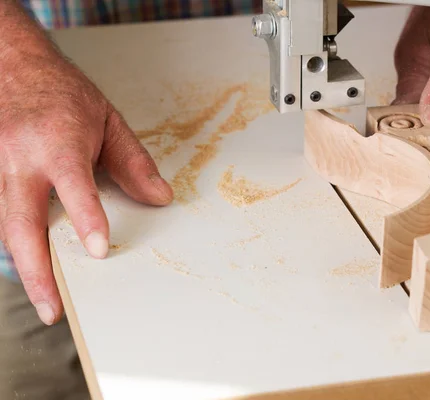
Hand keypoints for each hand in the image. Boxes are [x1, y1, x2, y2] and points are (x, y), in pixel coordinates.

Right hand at [0, 1, 172, 324]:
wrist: (10, 63)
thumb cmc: (61, 92)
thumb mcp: (108, 121)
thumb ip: (134, 163)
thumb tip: (161, 198)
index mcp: (58, 143)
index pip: (74, 187)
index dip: (86, 219)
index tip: (97, 250)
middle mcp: (21, 160)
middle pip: (22, 224)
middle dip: (36, 271)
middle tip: (54, 308)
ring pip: (5, 226)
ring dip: (23, 264)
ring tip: (45, 298)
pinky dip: (13, 240)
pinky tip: (30, 262)